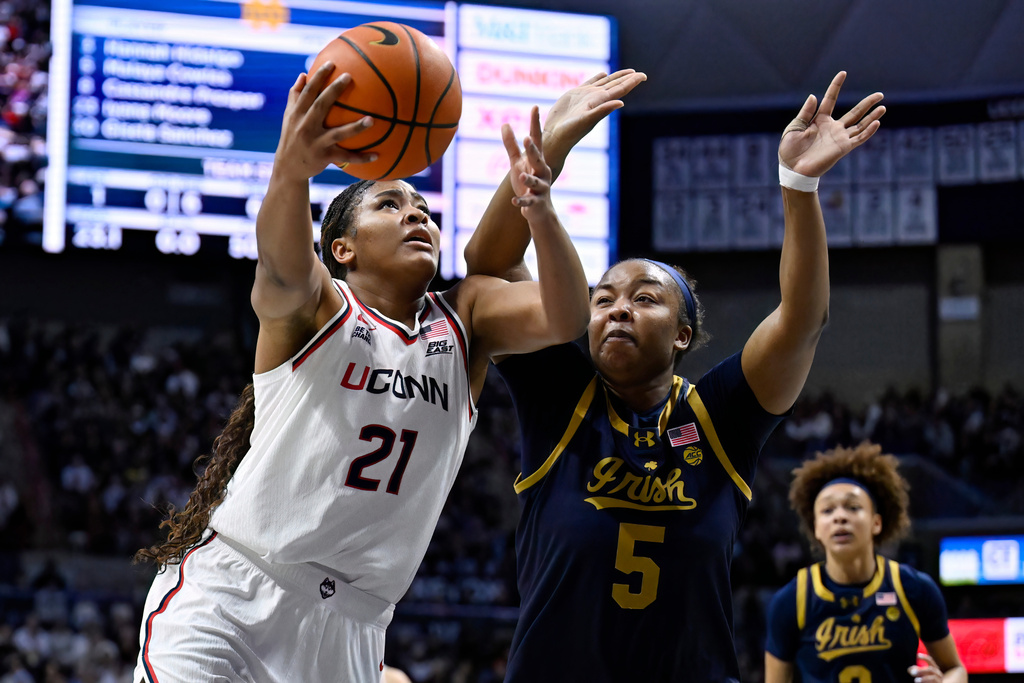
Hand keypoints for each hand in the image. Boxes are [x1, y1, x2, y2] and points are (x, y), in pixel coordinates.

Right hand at [273, 62, 376, 180]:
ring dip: (355, 127)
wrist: (288, 167)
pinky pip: (346, 157)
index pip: (308, 92)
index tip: (331, 63)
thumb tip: (303, 75)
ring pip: (338, 133)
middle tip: (349, 77)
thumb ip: (295, 96)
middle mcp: (305, 126)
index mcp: (297, 114)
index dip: (318, 77)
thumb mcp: (289, 116)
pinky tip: (377, 155)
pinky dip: (361, 157)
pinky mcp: (324, 157)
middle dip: (334, 91)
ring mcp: (316, 142)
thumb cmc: (291, 137)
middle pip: (321, 106)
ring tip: (372, 119)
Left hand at [502, 106, 553, 221]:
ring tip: (521, 176)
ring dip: (528, 179)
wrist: (539, 210)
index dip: (535, 124)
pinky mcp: (535, 202)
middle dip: (533, 150)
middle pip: (538, 159)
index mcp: (537, 160)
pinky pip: (528, 201)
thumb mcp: (517, 163)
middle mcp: (542, 172)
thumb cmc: (527, 182)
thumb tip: (505, 123)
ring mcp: (540, 188)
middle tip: (527, 138)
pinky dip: (521, 201)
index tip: (535, 107)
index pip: (537, 139)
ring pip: (535, 182)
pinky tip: (514, 200)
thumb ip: (511, 145)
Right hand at [543, 69, 646, 154]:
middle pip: (616, 85)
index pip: (621, 89)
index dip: (632, 82)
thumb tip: (621, 102)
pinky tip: (603, 74)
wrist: (554, 137)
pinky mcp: (575, 95)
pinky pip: (590, 82)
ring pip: (605, 83)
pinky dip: (598, 78)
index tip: (644, 75)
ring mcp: (586, 96)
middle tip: (640, 73)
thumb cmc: (570, 132)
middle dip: (628, 78)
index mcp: (601, 102)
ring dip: (616, 77)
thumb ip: (602, 110)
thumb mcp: (587, 120)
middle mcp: (596, 98)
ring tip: (627, 72)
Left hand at [778, 71, 884, 176]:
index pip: (830, 100)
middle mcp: (832, 128)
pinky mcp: (842, 148)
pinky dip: (868, 131)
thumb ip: (805, 112)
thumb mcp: (794, 128)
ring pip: (860, 125)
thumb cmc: (790, 151)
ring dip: (872, 116)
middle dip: (867, 103)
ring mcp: (839, 138)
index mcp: (819, 120)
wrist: (793, 170)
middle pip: (854, 112)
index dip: (836, 86)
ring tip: (883, 106)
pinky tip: (876, 122)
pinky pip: (858, 138)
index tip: (843, 73)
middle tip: (880, 94)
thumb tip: (814, 96)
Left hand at [908, 653, 942, 682]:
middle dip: (921, 670)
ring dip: (924, 678)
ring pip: (934, 678)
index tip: (917, 655)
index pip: (931, 661)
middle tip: (912, 673)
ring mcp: (940, 681)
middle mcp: (939, 675)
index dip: (925, 657)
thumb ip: (915, 671)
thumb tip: (911, 670)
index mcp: (934, 670)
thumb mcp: (920, 675)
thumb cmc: (926, 681)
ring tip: (916, 680)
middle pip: (931, 669)